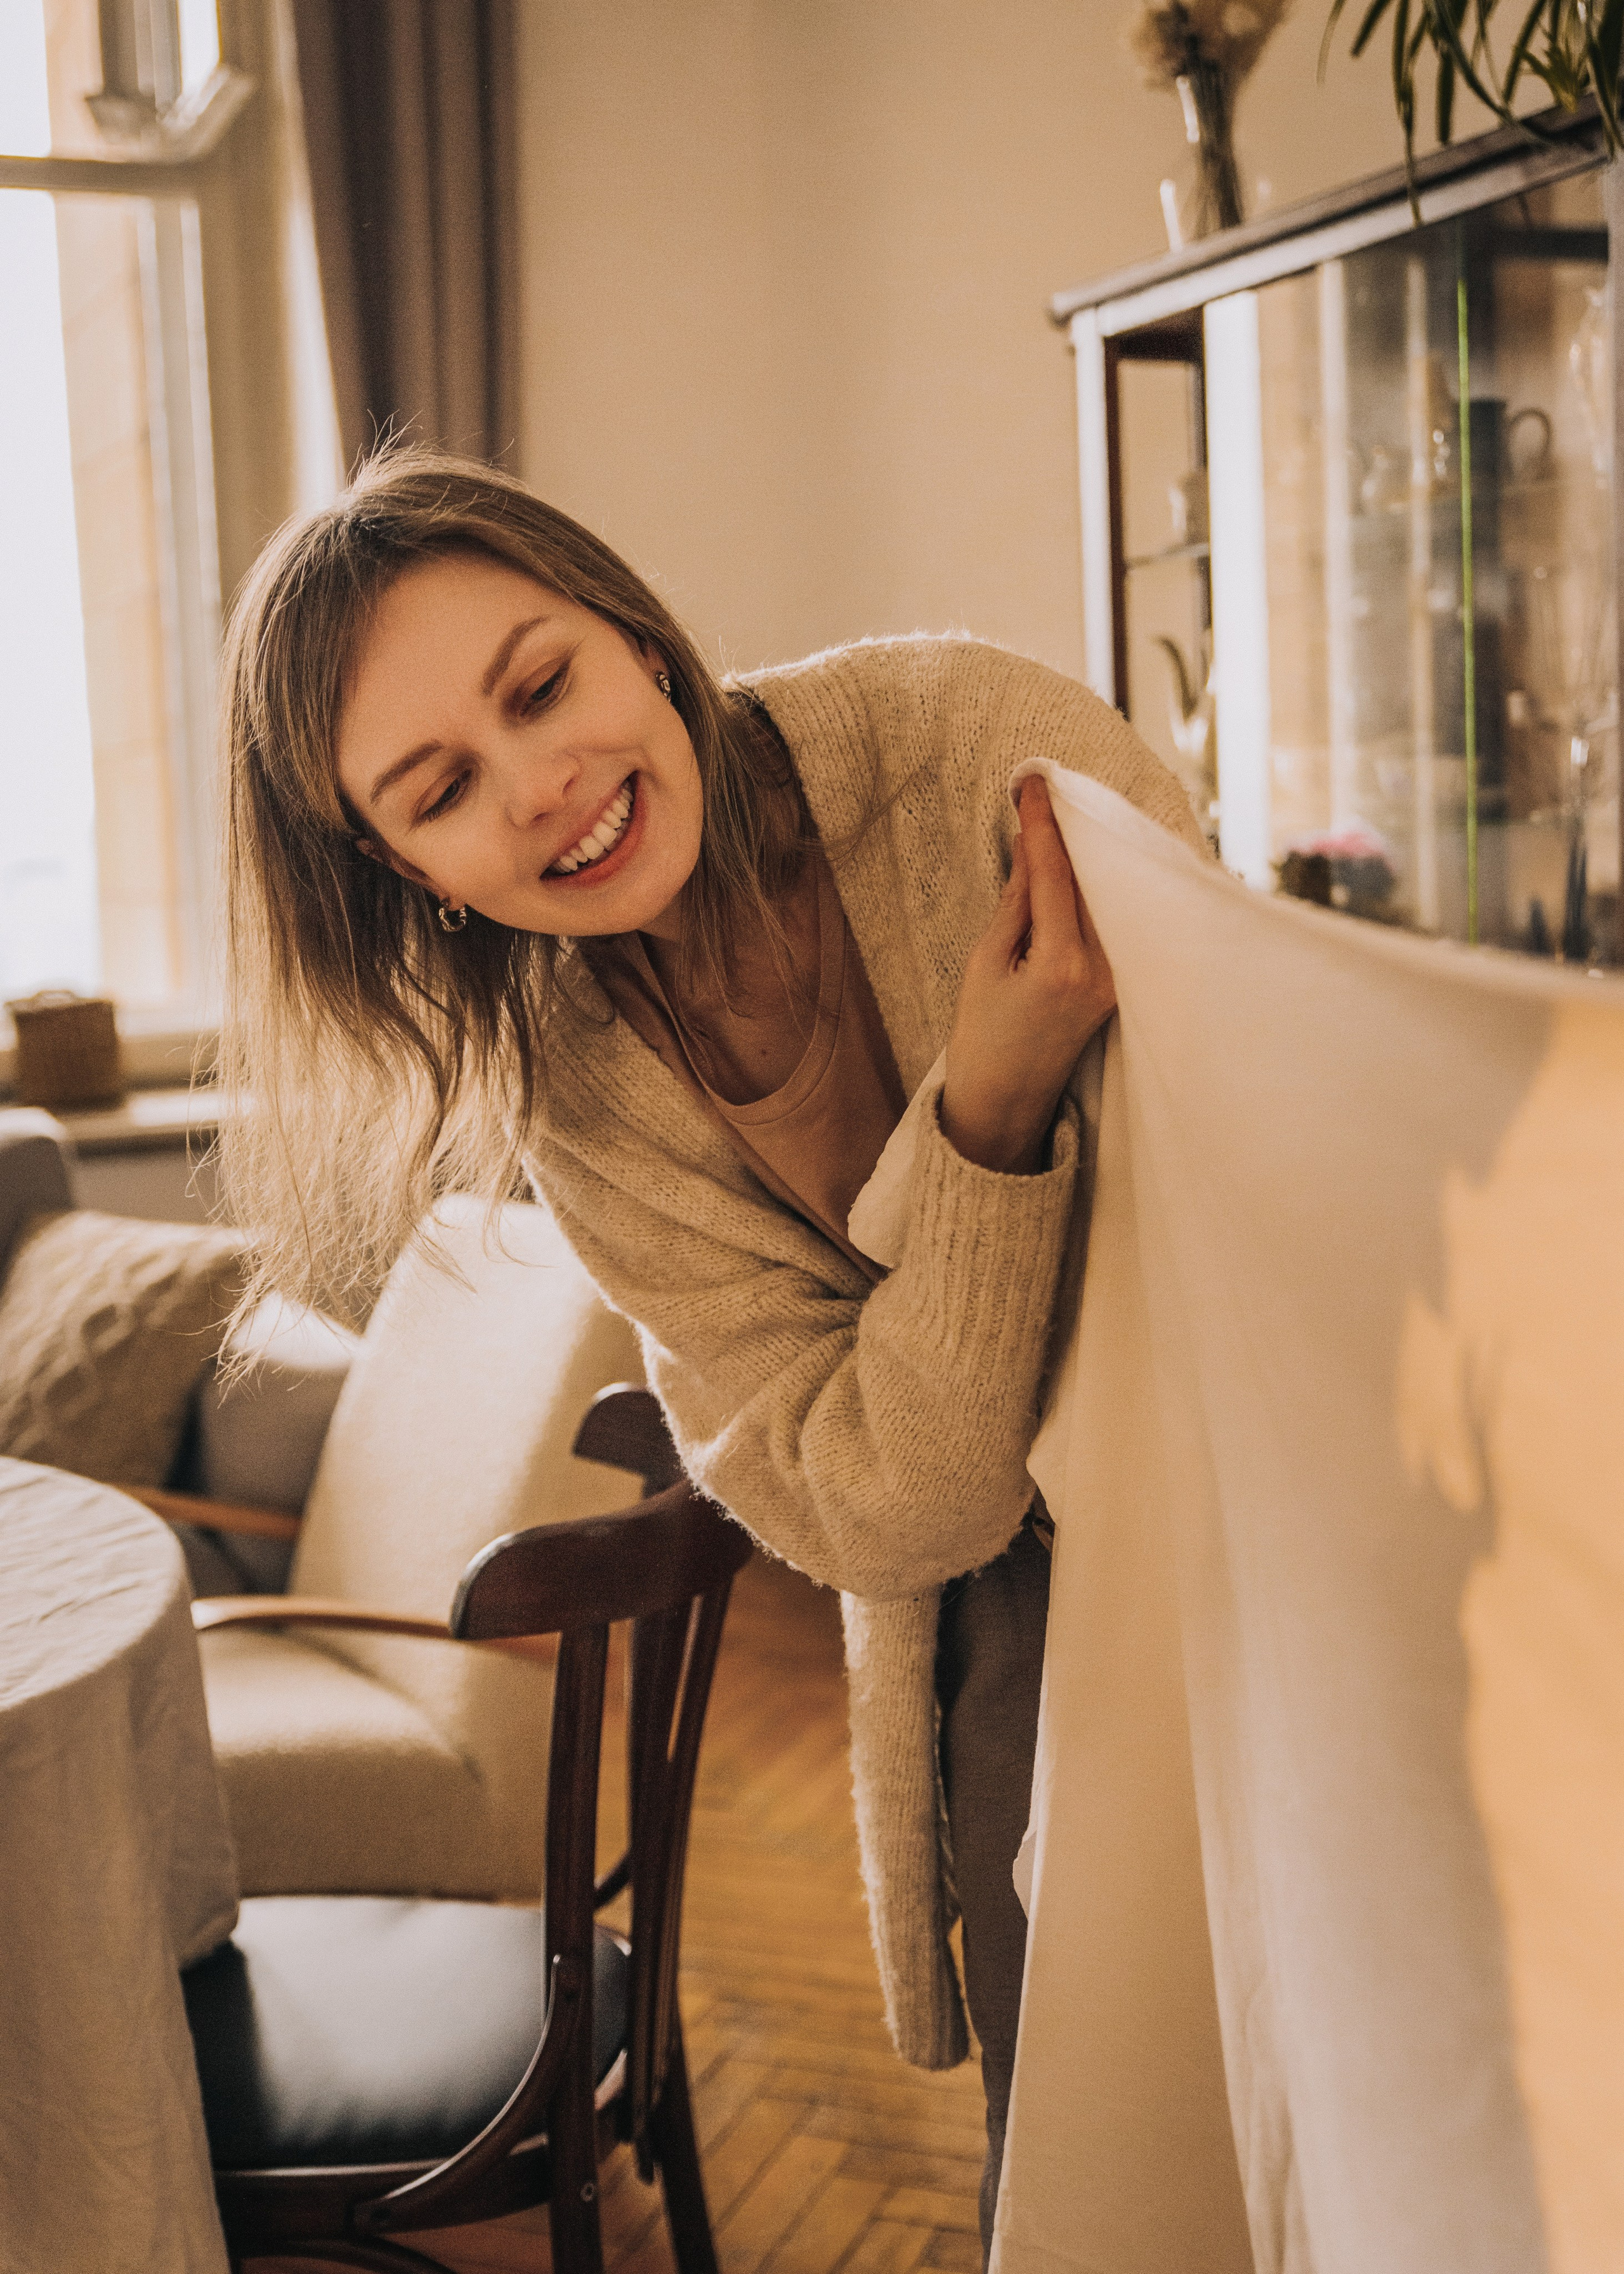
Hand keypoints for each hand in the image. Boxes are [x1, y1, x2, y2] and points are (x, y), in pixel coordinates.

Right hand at [940, 775, 1114, 1174]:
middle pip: (1093, 879)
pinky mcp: (1116, 985)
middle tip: (1048, 788)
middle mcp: (1101, 969)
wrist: (1004, 1106)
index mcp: (1063, 965)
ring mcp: (1115, 979)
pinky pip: (1110, 921)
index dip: (1043, 825)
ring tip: (1063, 815)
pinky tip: (1080, 863)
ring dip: (1087, 856)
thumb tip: (1031, 851)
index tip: (1033, 785)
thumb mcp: (985, 966)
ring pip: (1106, 897)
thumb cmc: (983, 1041)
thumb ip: (1015, 906)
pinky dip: (1096, 887)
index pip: (1056, 874)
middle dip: (1071, 831)